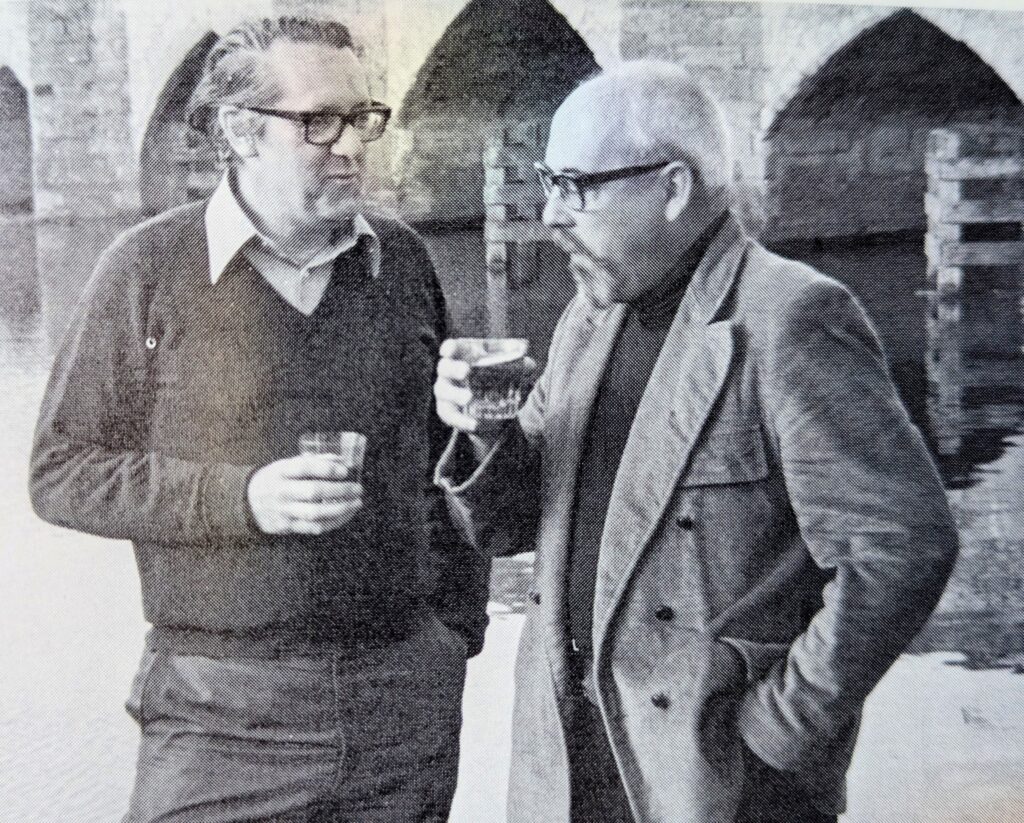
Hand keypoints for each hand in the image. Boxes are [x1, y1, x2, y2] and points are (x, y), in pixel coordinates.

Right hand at [247, 454, 362, 534]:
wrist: (246, 501)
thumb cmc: (275, 480)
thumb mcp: (285, 465)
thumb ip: (311, 462)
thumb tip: (340, 459)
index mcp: (280, 472)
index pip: (304, 467)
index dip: (326, 468)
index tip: (345, 470)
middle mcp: (281, 491)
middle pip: (313, 492)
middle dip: (340, 491)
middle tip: (358, 489)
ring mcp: (282, 511)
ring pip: (315, 513)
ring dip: (340, 509)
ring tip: (355, 503)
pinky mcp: (285, 527)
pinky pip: (312, 528)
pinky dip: (332, 523)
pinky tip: (344, 516)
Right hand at [434, 339, 534, 452]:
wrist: (491, 413)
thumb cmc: (494, 382)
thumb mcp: (507, 373)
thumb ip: (518, 367)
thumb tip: (530, 364)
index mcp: (462, 358)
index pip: (451, 348)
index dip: (449, 347)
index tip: (450, 350)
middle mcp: (449, 373)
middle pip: (444, 367)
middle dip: (453, 368)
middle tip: (466, 371)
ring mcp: (446, 393)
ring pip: (443, 391)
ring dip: (455, 394)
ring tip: (469, 397)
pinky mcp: (448, 412)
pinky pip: (450, 416)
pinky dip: (462, 420)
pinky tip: (475, 424)